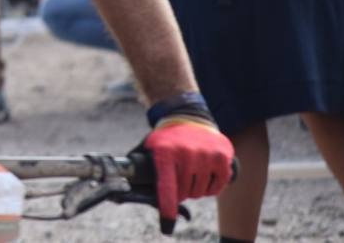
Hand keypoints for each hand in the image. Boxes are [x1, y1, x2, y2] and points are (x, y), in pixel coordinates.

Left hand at [139, 116, 233, 233]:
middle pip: (185, 193)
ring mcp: (205, 154)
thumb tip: (121, 189)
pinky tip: (205, 174)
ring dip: (196, 190)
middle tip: (179, 180)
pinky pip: (218, 186)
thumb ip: (139, 169)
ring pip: (201, 191)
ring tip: (191, 175)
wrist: (188, 117)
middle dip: (181, 193)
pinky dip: (212, 186)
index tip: (167, 225)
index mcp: (164, 153)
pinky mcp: (222, 156)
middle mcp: (185, 153)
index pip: (166, 187)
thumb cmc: (165, 140)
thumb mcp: (149, 148)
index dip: (167, 207)